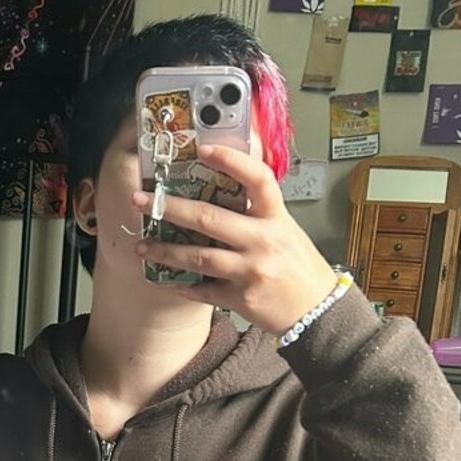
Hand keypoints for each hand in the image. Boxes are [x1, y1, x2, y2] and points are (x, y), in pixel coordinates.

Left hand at [132, 144, 343, 335]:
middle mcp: (262, 242)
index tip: (203, 149)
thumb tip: (222, 186)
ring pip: (198, 258)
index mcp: (276, 219)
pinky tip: (166, 280)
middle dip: (170, 208)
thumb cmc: (299, 267)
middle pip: (209, 219)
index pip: (257, 179)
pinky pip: (202, 291)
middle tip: (142, 200)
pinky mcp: (241, 299)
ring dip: (165, 252)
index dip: (231, 160)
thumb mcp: (287, 230)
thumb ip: (258, 211)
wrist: (317, 311)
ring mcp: (250, 272)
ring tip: (142, 246)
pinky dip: (181, 286)